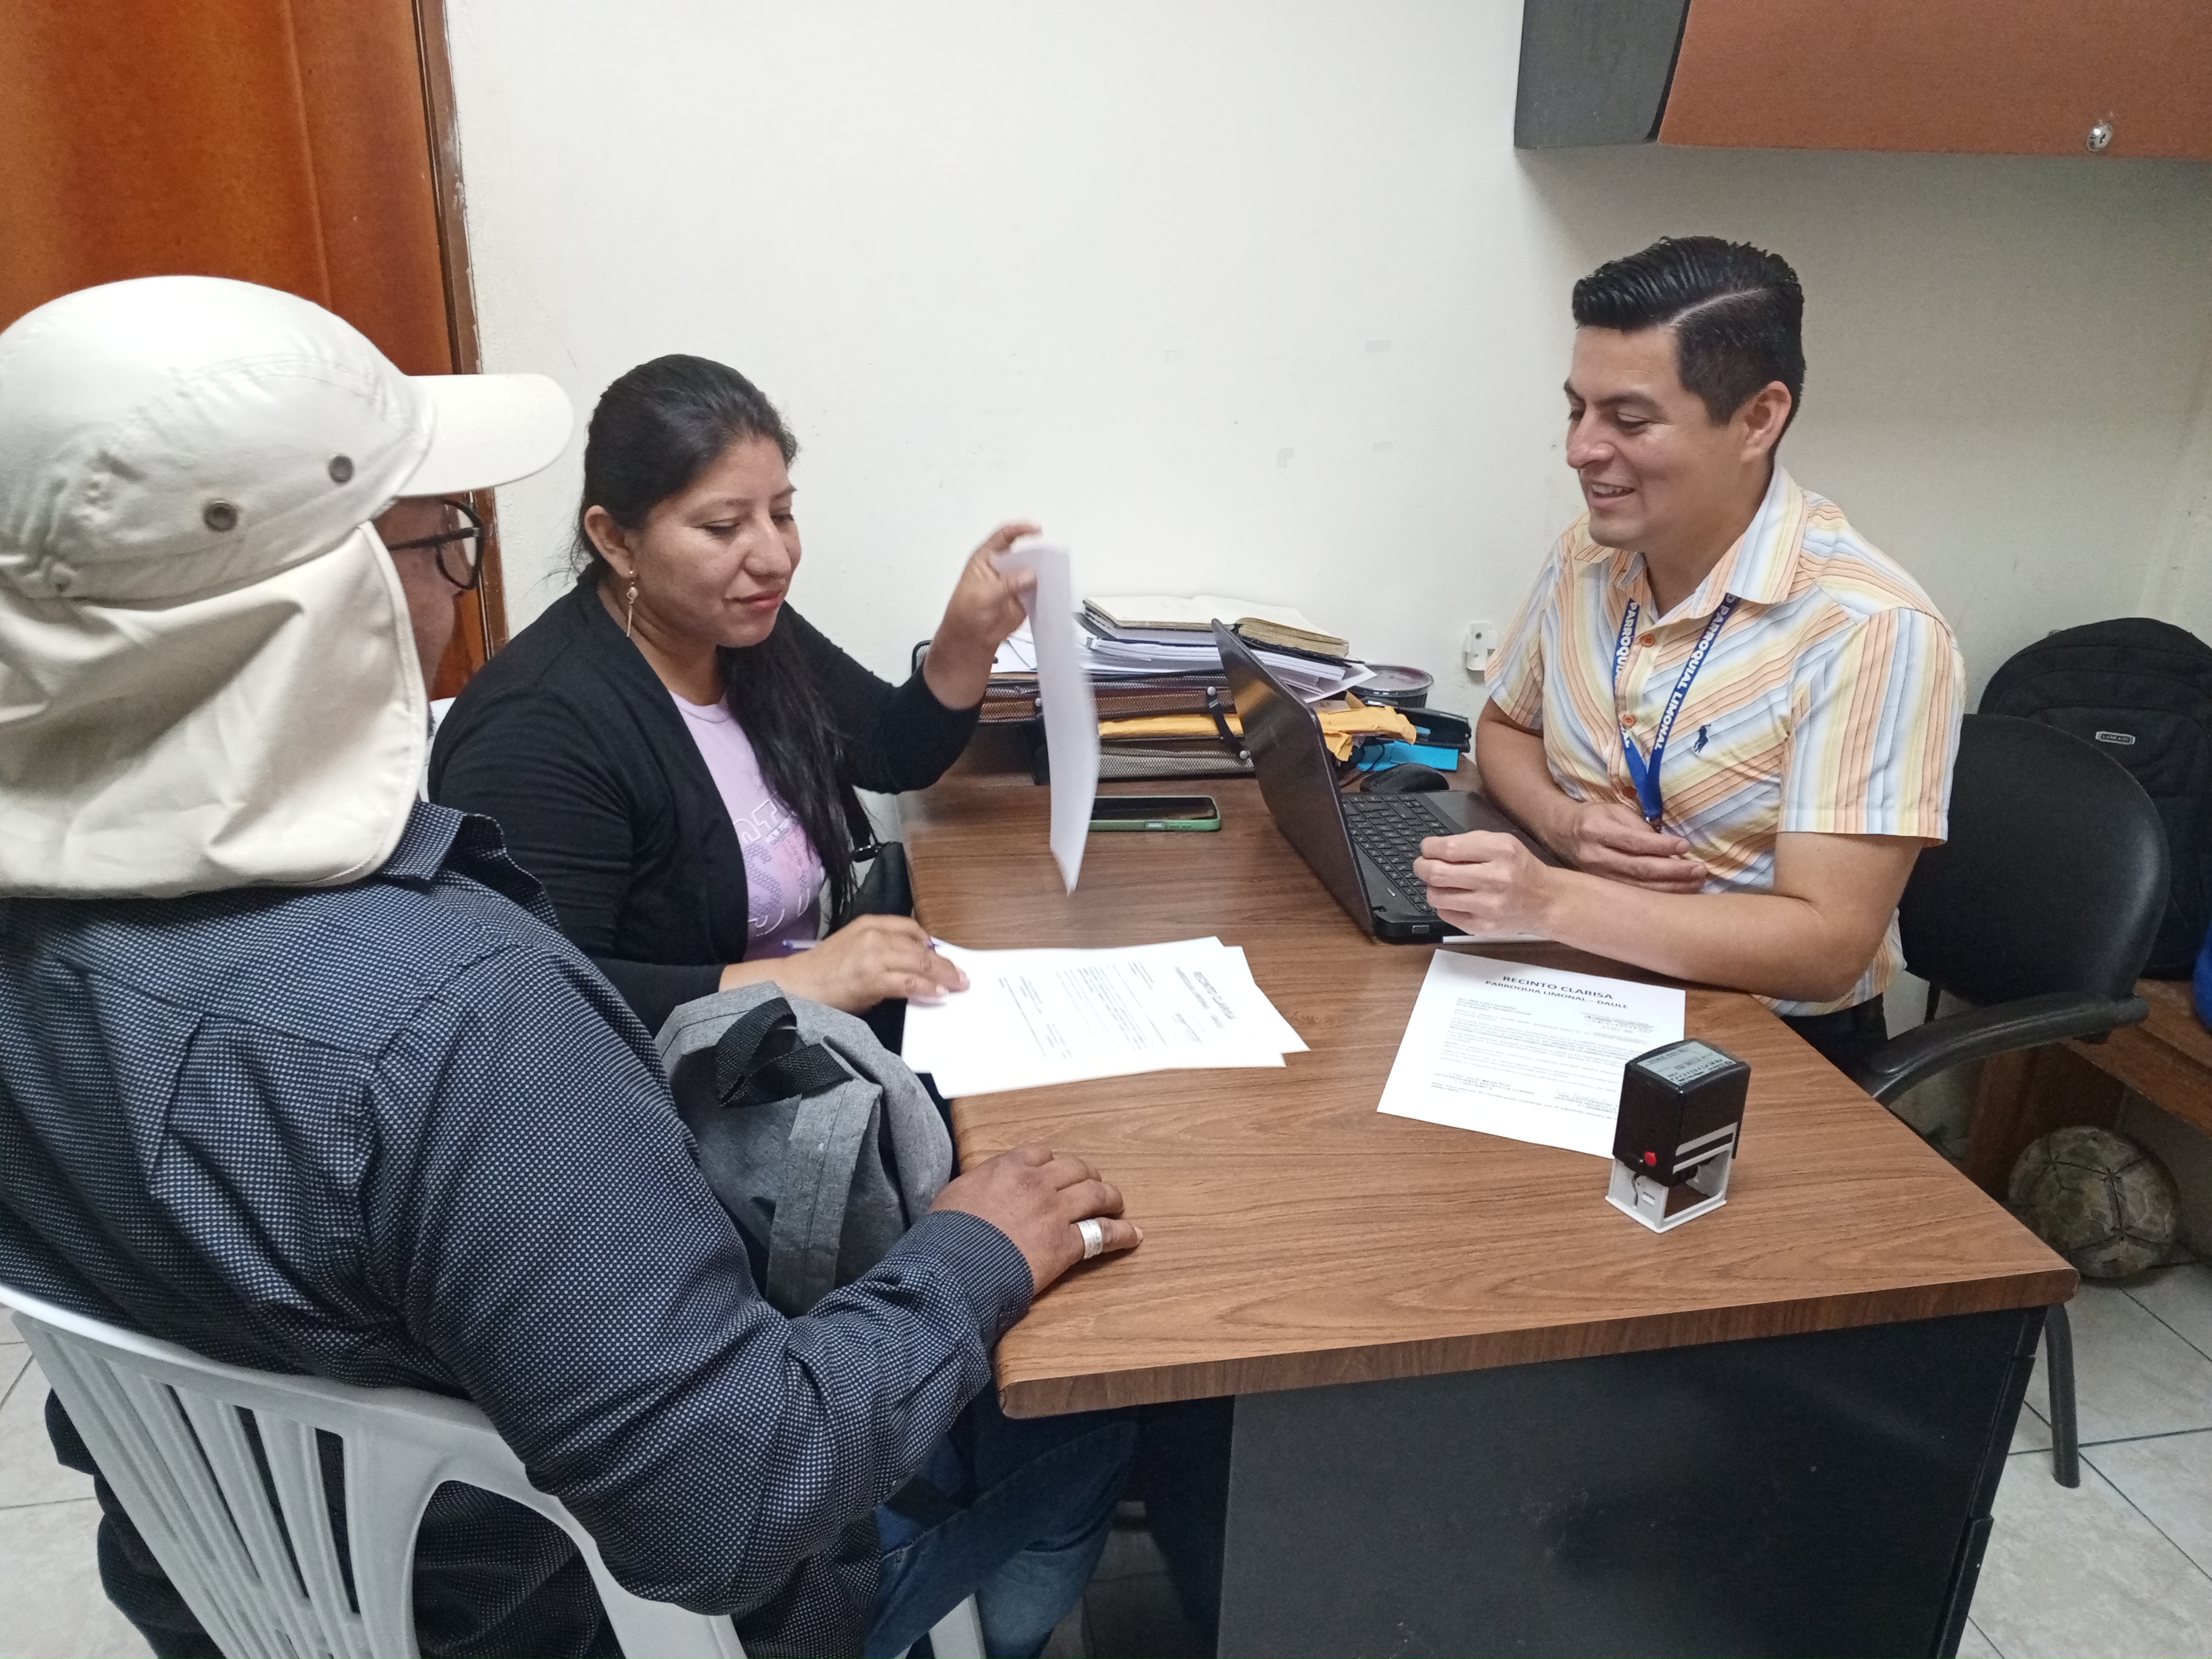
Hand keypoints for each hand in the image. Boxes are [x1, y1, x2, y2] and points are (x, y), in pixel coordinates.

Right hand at [724, 915, 967, 1011]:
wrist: (794, 986)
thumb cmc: (821, 973)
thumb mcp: (853, 949)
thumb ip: (881, 951)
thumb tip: (911, 966)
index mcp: (869, 924)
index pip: (911, 928)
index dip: (931, 944)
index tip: (943, 957)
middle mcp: (874, 936)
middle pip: (921, 948)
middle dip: (945, 963)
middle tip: (961, 975)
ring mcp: (874, 956)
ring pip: (920, 964)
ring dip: (944, 976)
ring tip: (957, 985)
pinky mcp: (872, 979)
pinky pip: (909, 983)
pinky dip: (927, 989)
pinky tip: (938, 994)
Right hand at [931, 1143, 1141, 1293]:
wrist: (953, 1264)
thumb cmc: (946, 1236)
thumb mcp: (953, 1196)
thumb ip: (976, 1187)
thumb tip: (978, 1193)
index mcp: (1007, 1167)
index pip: (1041, 1153)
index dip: (1053, 1163)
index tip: (1057, 1170)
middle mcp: (1036, 1183)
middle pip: (1075, 1169)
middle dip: (1087, 1175)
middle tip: (1093, 1184)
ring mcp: (1054, 1212)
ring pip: (1096, 1194)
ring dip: (1110, 1197)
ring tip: (1116, 1204)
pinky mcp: (1065, 1243)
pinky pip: (1103, 1233)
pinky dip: (1122, 1234)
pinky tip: (1132, 1235)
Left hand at [943, 521, 1043, 651]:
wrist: (970, 637)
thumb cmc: (967, 611)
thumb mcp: (984, 594)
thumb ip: (1008, 583)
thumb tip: (1032, 575)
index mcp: (987, 557)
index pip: (1004, 536)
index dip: (1020, 529)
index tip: (1037, 530)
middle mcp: (1003, 566)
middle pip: (1023, 552)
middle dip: (1037, 554)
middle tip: (1050, 559)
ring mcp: (1014, 581)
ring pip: (1033, 570)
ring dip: (1044, 572)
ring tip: (1056, 574)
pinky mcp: (1024, 596)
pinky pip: (1038, 589)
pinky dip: (1045, 589)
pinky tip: (1053, 590)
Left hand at [1412, 830, 1560, 935]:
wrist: (1545, 901)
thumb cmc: (1519, 869)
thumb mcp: (1502, 843)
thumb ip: (1469, 842)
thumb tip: (1433, 848)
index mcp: (1500, 851)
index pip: (1449, 848)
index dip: (1429, 848)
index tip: (1426, 848)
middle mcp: (1495, 879)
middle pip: (1437, 873)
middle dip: (1421, 867)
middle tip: (1422, 865)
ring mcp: (1488, 906)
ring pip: (1436, 896)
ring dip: (1431, 888)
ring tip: (1439, 883)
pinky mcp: (1482, 926)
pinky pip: (1445, 914)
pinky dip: (1444, 905)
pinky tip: (1455, 899)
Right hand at [1551, 800, 1707, 891]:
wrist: (1561, 833)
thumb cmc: (1595, 818)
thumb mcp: (1614, 811)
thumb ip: (1639, 827)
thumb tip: (1668, 846)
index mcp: (1597, 830)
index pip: (1634, 842)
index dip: (1661, 845)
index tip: (1686, 846)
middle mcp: (1594, 855)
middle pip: (1638, 868)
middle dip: (1673, 871)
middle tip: (1700, 870)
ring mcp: (1596, 876)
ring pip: (1637, 887)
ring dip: (1670, 887)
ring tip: (1695, 883)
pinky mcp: (1600, 889)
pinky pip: (1631, 896)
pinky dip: (1656, 896)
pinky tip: (1677, 894)